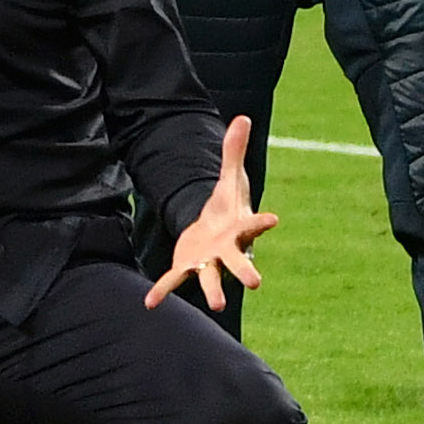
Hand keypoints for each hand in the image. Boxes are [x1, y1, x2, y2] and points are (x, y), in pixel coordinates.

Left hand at [145, 117, 278, 314]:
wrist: (215, 231)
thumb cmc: (228, 207)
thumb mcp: (229, 178)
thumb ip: (234, 151)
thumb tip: (242, 118)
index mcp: (240, 228)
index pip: (254, 224)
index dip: (263, 222)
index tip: (274, 219)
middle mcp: (228, 250)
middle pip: (240, 261)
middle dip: (246, 271)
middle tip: (255, 282)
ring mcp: (209, 262)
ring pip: (212, 278)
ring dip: (214, 290)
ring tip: (216, 305)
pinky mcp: (188, 266)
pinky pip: (174, 280)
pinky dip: (163, 290)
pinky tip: (150, 303)